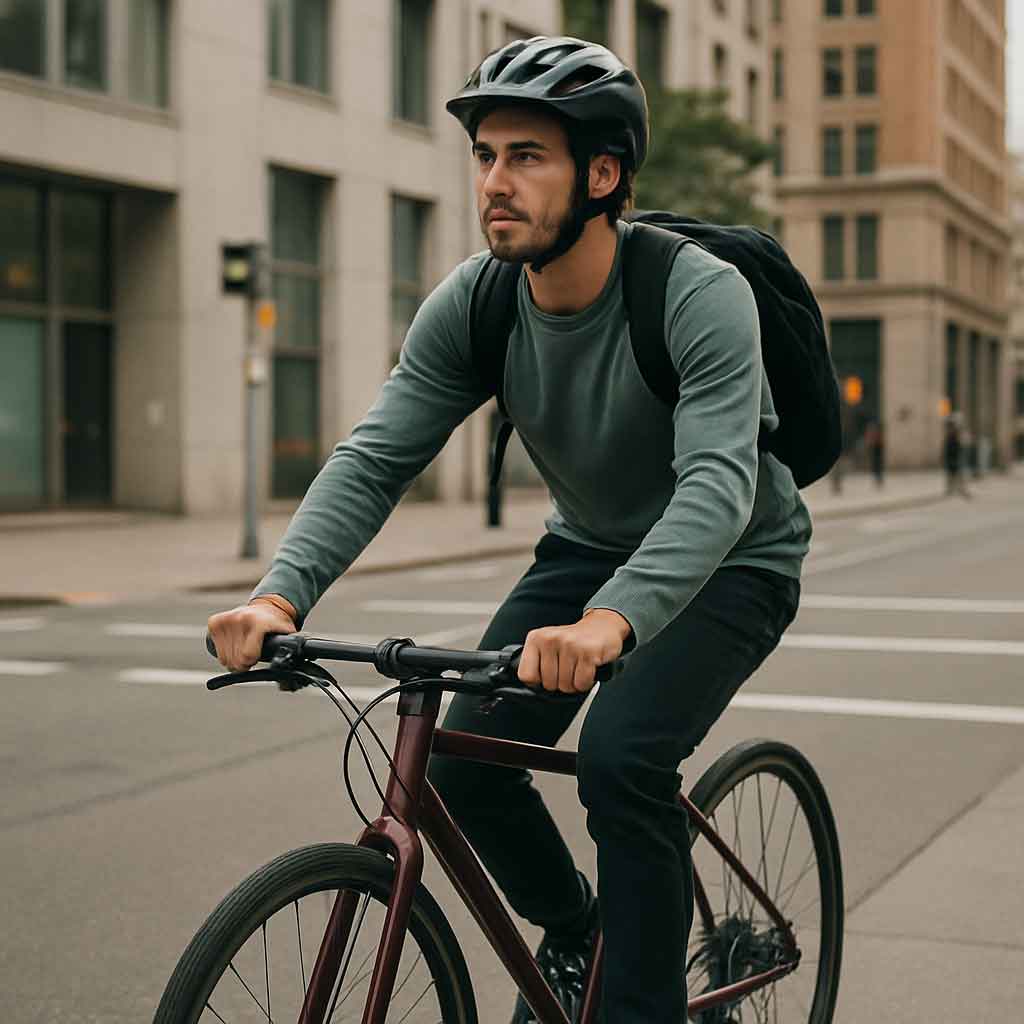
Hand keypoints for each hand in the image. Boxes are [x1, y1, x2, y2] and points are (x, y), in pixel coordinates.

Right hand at [207, 595, 297, 672]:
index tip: (257, 656)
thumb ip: (289, 654)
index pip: (247, 656)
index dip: (252, 661)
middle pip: (236, 661)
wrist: (268, 606)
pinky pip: (216, 650)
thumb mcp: (287, 636)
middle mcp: (240, 618)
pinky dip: (225, 651)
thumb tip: (288, 679)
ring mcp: (226, 619)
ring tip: (245, 645)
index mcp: (258, 623)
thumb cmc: (277, 625)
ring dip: (235, 657)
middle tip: (252, 650)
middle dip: (244, 662)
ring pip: (225, 658)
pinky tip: (235, 641)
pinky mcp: (215, 622)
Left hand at [517, 609, 631, 693]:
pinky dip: (586, 682)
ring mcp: (569, 645)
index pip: (526, 675)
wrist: (602, 626)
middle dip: (560, 682)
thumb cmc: (574, 641)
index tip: (548, 673)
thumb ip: (536, 663)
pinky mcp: (587, 653)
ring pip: (565, 686)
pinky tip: (588, 668)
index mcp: (536, 638)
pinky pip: (581, 683)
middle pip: (548, 684)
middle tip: (568, 668)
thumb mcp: (548, 645)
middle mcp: (550, 639)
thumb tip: (531, 686)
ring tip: (578, 667)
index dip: (539, 681)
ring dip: (574, 683)